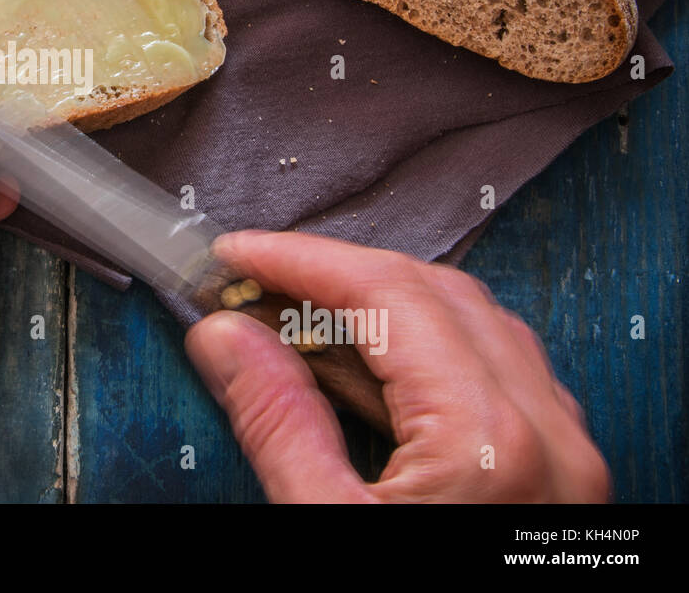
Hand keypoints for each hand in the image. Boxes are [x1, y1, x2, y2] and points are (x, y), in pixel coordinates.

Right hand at [185, 231, 609, 502]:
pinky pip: (490, 375)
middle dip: (335, 275)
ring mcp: (563, 453)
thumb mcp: (325, 533)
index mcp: (490, 439)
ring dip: (377, 310)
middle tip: (254, 285)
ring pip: (469, 326)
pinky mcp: (556, 477)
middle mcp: (546, 430)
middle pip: (434, 294)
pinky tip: (356, 373)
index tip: (236, 256)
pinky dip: (417, 355)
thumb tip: (226, 340)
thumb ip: (277, 424)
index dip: (300, 261)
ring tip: (292, 323)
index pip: (387, 294)